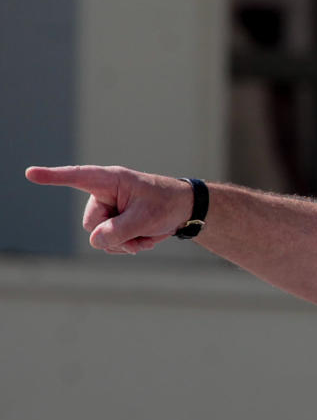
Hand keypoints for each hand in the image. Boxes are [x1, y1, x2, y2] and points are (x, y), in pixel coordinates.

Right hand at [25, 165, 193, 254]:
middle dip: (116, 234)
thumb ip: (119, 231)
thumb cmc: (166, 204)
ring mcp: (106, 210)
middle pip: (92, 224)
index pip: (78, 177)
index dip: (53, 177)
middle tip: (142, 230)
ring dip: (124, 243)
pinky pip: (108, 244)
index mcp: (111, 180)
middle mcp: (103, 194)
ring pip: (99, 238)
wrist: (182, 211)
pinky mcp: (111, 224)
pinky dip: (127, 246)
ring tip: (146, 233)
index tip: (31, 173)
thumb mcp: (146, 219)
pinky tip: (143, 239)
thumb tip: (95, 241)